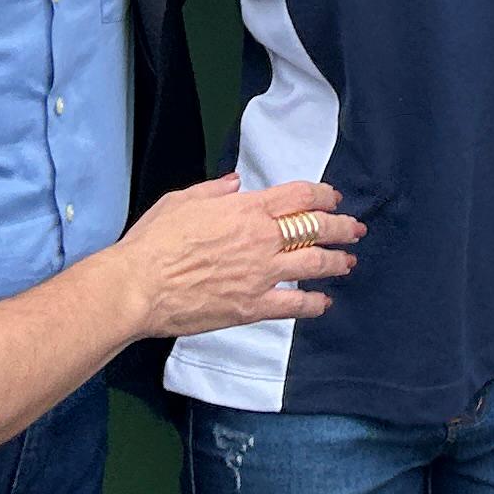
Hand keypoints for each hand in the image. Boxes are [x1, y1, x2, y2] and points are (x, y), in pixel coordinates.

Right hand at [121, 174, 359, 336]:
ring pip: (313, 265)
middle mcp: (261, 240)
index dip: (323, 195)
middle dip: (342, 227)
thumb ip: (214, 191)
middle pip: (316, 229)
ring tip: (349, 263)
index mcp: (246, 209)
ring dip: (337, 262)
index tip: (333, 198)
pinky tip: (324, 303)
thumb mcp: (182, 200)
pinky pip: (294, 305)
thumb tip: (235, 185)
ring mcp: (260, 275)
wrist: (138, 286)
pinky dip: (313, 304)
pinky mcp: (252, 307)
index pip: (299, 196)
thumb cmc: (153, 241)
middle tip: (356, 229)